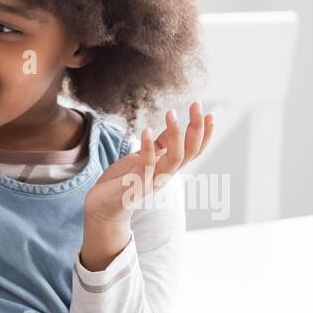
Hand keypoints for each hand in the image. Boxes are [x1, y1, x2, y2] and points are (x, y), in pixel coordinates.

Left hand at [85, 101, 214, 223]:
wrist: (103, 208)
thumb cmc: (124, 181)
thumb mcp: (144, 157)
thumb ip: (160, 145)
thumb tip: (174, 126)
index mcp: (168, 168)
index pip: (194, 150)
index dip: (204, 134)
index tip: (209, 113)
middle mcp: (165, 175)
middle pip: (190, 151)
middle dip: (196, 128)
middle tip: (197, 104)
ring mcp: (153, 181)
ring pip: (175, 158)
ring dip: (175, 135)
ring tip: (171, 112)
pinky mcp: (136, 185)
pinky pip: (147, 166)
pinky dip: (148, 148)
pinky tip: (145, 130)